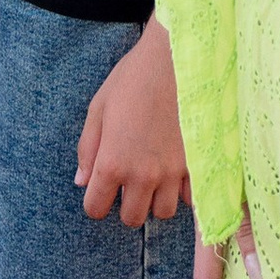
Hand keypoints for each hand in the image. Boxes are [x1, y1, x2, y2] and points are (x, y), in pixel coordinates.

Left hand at [76, 17, 188, 225]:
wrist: (176, 59)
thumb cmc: (133, 78)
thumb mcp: (99, 108)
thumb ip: (88, 148)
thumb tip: (82, 181)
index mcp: (113, 162)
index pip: (96, 208)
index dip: (95, 201)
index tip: (101, 189)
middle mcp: (143, 175)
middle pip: (132, 219)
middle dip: (126, 204)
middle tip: (129, 182)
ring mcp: (173, 173)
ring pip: (162, 212)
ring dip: (155, 199)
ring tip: (154, 175)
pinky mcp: (197, 165)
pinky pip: (190, 198)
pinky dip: (182, 190)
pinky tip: (176, 169)